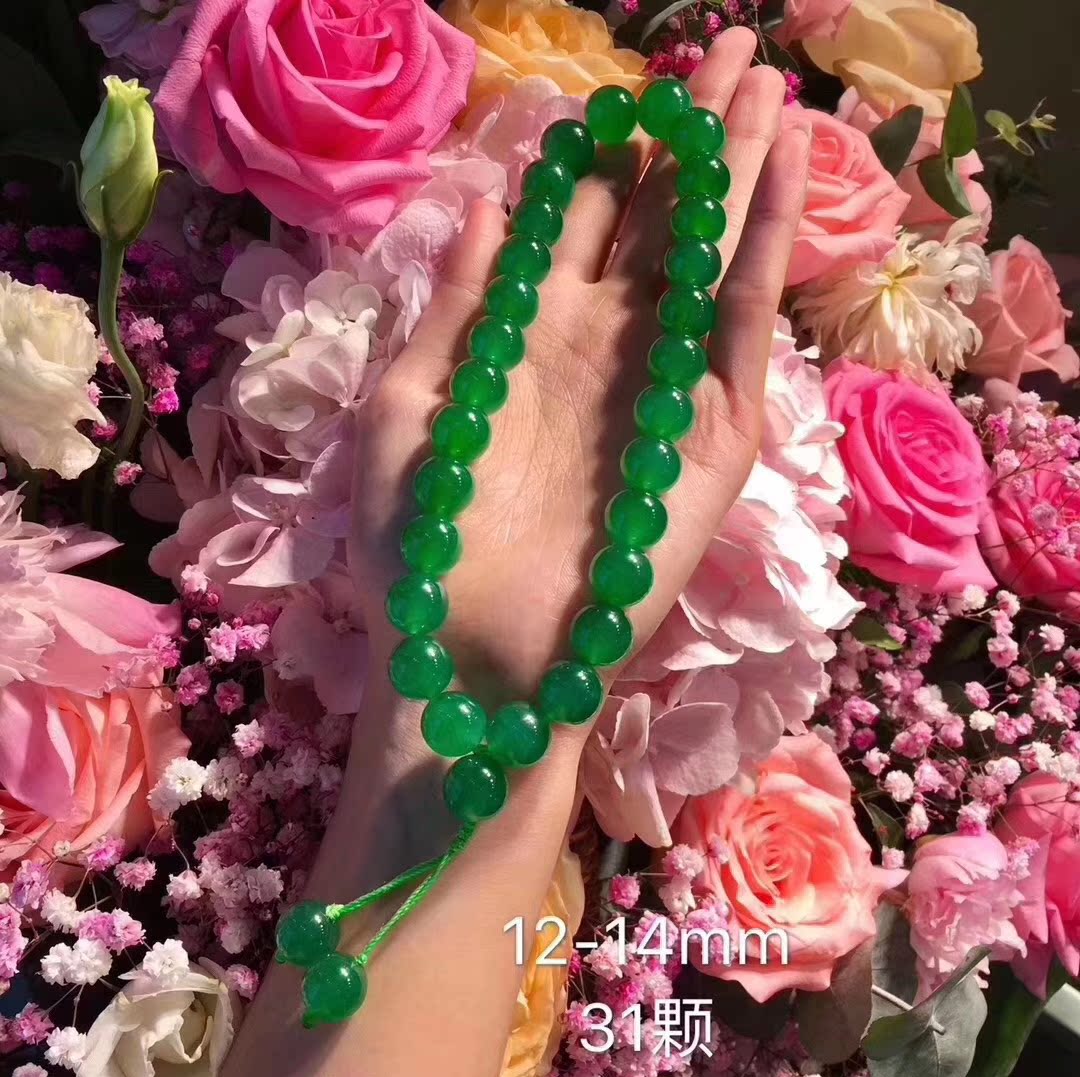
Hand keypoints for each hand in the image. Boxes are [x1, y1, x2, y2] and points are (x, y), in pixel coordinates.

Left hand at [350, 27, 809, 721]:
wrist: (473, 656)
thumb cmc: (422, 546)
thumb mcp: (409, 408)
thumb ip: (456, 305)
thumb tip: (491, 200)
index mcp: (527, 337)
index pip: (579, 219)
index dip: (605, 149)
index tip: (626, 82)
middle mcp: (603, 347)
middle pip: (656, 218)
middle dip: (687, 134)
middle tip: (725, 44)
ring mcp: (662, 383)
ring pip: (707, 251)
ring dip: (736, 166)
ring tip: (763, 81)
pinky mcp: (712, 430)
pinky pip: (741, 320)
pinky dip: (763, 241)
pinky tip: (780, 167)